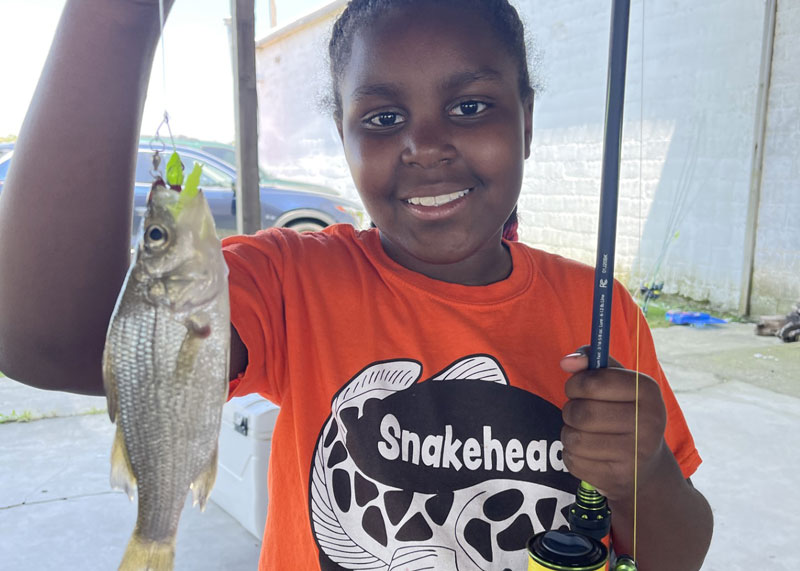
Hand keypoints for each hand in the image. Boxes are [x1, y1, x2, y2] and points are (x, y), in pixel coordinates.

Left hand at [559, 347, 667, 501]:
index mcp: (648, 391)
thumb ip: (592, 362)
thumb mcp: (617, 381)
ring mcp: (636, 454)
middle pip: (582, 412)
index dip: (575, 384)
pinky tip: (588, 453)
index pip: (594, 382)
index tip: (576, 388)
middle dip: (570, 410)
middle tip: (577, 412)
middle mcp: (648, 422)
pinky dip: (572, 455)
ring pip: (574, 438)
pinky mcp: (619, 478)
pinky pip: (574, 461)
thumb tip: (567, 362)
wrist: (645, 467)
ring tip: (583, 432)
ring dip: (569, 433)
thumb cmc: (624, 412)